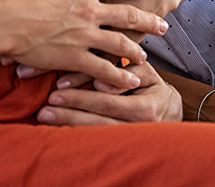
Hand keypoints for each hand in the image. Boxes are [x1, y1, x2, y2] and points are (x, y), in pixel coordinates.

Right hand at [0, 0, 168, 90]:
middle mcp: (90, 8)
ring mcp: (84, 34)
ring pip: (120, 43)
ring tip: (146, 56)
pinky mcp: (74, 56)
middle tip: (163, 26)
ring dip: (135, 50)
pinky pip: (103, 69)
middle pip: (129, 14)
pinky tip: (130, 80)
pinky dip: (119, 76)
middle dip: (149, 21)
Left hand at [35, 61, 182, 125]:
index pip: (108, 98)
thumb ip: (125, 70)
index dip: (81, 93)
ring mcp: (133, 136)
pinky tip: (60, 129)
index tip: (57, 88)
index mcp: (146, 102)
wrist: (169, 110)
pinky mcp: (126, 143)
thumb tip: (99, 82)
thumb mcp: (144, 71)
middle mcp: (141, 123)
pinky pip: (100, 138)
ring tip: (46, 117)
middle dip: (70, 111)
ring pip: (98, 131)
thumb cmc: (149, 85)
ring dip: (70, 123)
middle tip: (45, 106)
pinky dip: (79, 133)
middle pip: (100, 117)